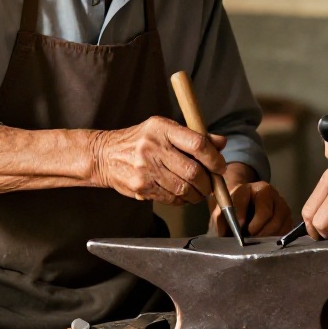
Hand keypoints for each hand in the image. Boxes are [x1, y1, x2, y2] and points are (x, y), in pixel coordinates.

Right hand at [89, 118, 225, 205]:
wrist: (105, 155)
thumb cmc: (140, 141)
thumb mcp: (164, 129)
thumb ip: (193, 136)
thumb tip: (221, 143)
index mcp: (162, 128)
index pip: (197, 143)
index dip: (214, 158)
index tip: (220, 166)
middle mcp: (153, 147)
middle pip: (193, 171)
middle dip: (207, 182)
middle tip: (210, 183)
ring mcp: (145, 168)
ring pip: (184, 189)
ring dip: (197, 194)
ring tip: (198, 191)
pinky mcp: (141, 187)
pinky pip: (171, 199)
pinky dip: (182, 200)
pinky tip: (182, 194)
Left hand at [213, 172, 293, 236]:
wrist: (248, 208)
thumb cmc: (235, 211)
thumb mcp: (223, 211)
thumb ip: (220, 219)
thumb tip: (223, 232)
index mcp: (248, 187)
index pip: (243, 199)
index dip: (240, 214)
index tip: (238, 226)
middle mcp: (268, 192)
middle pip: (266, 212)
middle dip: (256, 228)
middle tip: (248, 239)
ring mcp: (280, 204)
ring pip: (277, 222)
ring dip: (266, 235)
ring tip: (256, 243)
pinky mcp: (288, 217)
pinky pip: (285, 229)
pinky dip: (276, 238)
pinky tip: (266, 242)